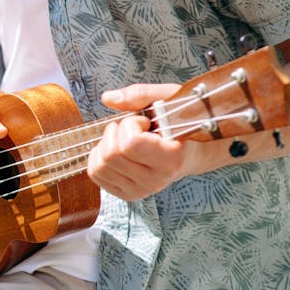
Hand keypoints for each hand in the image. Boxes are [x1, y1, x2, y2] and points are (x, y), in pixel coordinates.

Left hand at [87, 83, 195, 200]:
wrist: (192, 151)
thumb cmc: (181, 123)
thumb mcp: (169, 99)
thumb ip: (140, 94)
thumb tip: (108, 98)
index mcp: (171, 159)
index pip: (131, 144)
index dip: (131, 124)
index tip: (145, 121)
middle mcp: (155, 181)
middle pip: (111, 155)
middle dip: (116, 131)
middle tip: (133, 128)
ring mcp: (141, 191)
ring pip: (99, 167)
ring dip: (106, 144)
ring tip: (125, 139)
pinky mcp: (128, 195)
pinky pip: (97, 175)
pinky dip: (99, 157)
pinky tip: (117, 150)